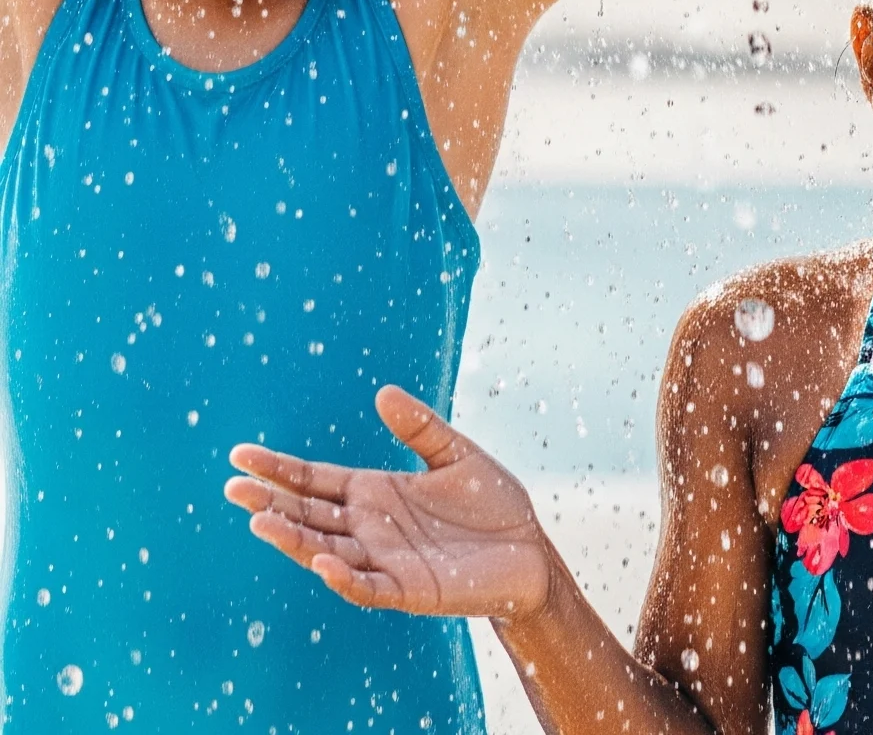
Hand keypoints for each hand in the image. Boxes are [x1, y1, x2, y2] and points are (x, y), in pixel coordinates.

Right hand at [225, 385, 551, 620]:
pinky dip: (345, 578)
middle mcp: (370, 528)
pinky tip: (324, 562)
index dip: (279, 469)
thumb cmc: (490, 502)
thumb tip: (383, 392)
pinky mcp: (410, 590)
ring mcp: (386, 561)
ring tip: (261, 521)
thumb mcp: (455, 453)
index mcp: (375, 493)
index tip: (239, 456)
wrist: (528, 548)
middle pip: (310, 515)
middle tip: (233, 488)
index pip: (315, 481)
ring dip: (295, 540)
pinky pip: (369, 588)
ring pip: (328, 551)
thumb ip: (420, 427)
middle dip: (272, 502)